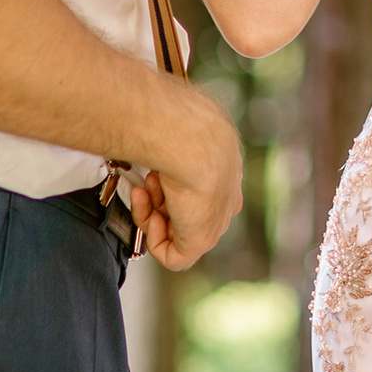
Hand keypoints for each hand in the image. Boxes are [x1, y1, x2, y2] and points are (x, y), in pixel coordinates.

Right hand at [134, 91, 243, 268]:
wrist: (195, 140)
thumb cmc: (185, 123)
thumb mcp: (181, 119)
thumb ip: (170, 129)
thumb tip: (148, 115)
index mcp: (224, 171)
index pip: (198, 189)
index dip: (169, 184)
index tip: (153, 169)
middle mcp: (223, 198)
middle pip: (183, 210)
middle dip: (158, 197)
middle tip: (146, 180)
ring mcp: (214, 220)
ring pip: (174, 230)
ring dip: (151, 211)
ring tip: (146, 189)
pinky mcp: (200, 240)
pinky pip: (174, 256)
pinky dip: (154, 239)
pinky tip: (152, 218)